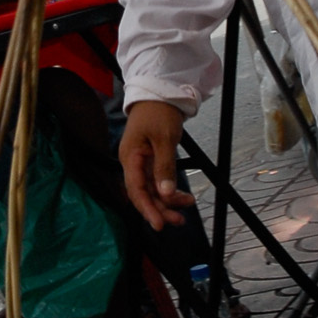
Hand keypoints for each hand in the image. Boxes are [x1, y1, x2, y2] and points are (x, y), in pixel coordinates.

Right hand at [120, 100, 194, 231]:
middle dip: (160, 209)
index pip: (136, 190)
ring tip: (187, 205)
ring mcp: (141, 163)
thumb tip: (165, 193)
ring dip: (167, 201)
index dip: (147, 209)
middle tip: (178, 221)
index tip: (160, 224)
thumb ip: (164, 167)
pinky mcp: (150, 161)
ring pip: (152, 190)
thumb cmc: (159, 112)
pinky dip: (169, 189)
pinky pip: (157, 181)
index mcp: (130, 158)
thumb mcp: (164, 139)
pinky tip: (183, 196)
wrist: (160, 93)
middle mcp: (132, 163)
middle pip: (143, 194)